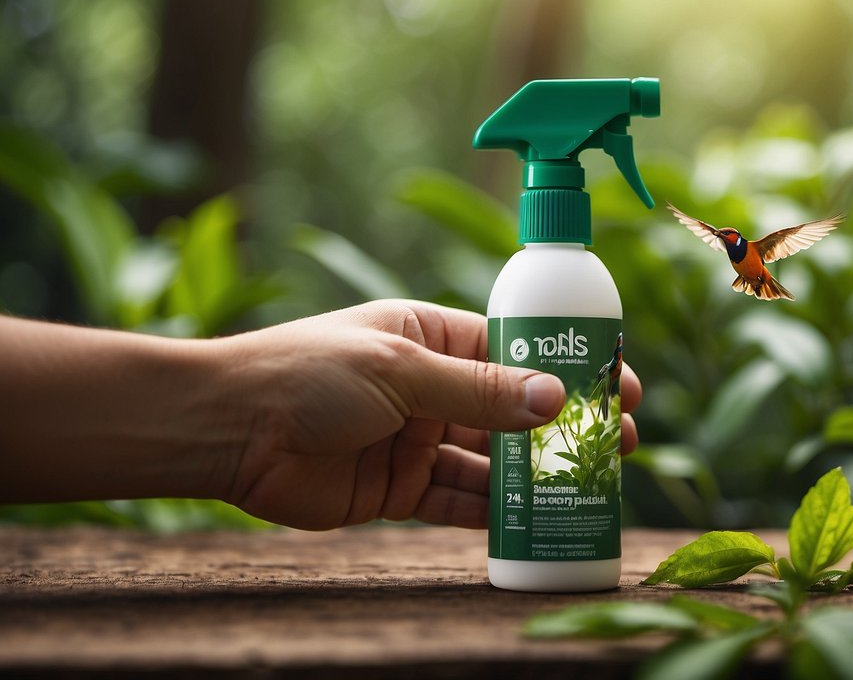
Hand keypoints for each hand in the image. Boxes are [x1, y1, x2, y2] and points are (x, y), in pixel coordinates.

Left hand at [218, 300, 641, 529]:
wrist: (227, 431)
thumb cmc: (306, 373)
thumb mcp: (401, 371)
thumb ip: (477, 391)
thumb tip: (556, 398)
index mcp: (432, 337)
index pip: (516, 349)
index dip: (568, 366)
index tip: (617, 382)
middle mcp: (431, 387)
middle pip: (513, 408)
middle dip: (565, 426)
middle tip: (621, 442)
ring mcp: (417, 439)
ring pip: (494, 459)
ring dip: (538, 472)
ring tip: (591, 484)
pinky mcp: (400, 487)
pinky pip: (460, 500)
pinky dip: (496, 512)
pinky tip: (536, 519)